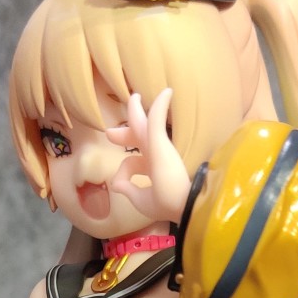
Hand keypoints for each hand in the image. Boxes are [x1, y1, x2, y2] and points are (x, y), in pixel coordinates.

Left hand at [108, 90, 190, 225]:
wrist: (186, 205)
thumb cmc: (168, 205)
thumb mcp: (141, 200)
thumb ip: (128, 189)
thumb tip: (115, 183)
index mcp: (153, 170)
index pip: (133, 163)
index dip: (123, 171)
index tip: (118, 182)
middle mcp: (156, 156)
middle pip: (137, 138)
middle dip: (124, 134)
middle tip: (110, 133)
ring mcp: (159, 147)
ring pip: (143, 122)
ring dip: (136, 109)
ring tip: (135, 97)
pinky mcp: (160, 141)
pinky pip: (156, 117)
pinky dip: (160, 105)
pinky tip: (167, 92)